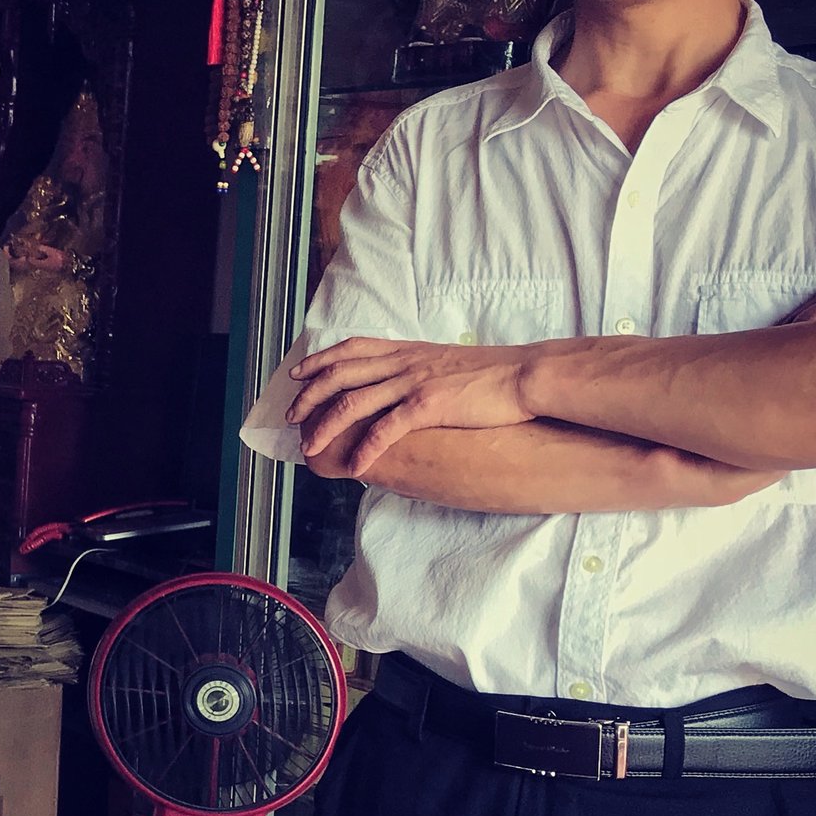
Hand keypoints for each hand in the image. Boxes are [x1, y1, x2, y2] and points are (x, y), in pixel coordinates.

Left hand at [289, 338, 537, 477]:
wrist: (524, 376)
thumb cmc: (490, 374)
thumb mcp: (444, 361)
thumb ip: (416, 367)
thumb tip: (400, 380)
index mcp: (406, 350)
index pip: (352, 349)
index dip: (320, 361)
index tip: (298, 374)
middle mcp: (404, 362)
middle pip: (341, 375)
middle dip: (310, 396)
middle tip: (291, 417)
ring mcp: (413, 382)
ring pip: (354, 402)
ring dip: (327, 426)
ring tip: (310, 446)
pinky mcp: (428, 405)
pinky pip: (386, 429)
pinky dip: (365, 448)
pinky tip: (354, 466)